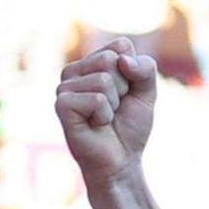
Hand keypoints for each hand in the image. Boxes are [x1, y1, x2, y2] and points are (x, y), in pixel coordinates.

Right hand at [53, 45, 158, 188]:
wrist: (121, 162)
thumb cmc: (129, 127)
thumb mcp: (146, 92)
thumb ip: (145, 68)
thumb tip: (121, 60)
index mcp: (91, 62)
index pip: (121, 46)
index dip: (133, 73)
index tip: (126, 94)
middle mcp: (74, 71)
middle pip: (111, 60)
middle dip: (124, 89)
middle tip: (114, 108)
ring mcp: (65, 87)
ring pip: (104, 79)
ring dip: (113, 105)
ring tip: (104, 118)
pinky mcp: (62, 105)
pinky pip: (96, 98)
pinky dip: (104, 115)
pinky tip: (95, 125)